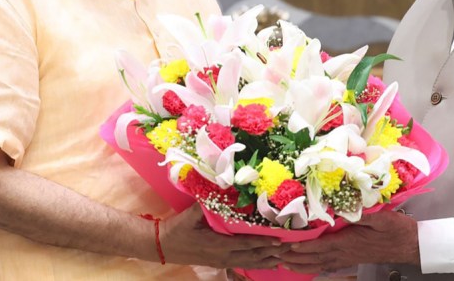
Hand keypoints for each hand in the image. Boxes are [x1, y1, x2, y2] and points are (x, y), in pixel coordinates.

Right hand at [161, 204, 289, 268]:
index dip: (263, 243)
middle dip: (272, 253)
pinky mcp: (220, 263)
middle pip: (252, 256)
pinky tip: (269, 264)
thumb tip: (229, 189)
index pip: (245, 244)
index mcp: (217, 244)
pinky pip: (242, 265)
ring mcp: (222, 262)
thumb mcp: (192, 214)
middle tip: (290, 248)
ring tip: (285, 258)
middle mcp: (222, 256)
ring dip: (267, 261)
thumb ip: (211, 203)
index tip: (279, 240)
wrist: (163, 245)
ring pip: (249, 263)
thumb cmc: (178, 228)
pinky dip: (257, 264)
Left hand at [280, 210, 418, 273]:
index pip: (320, 245)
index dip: (302, 246)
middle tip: (274, 254)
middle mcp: (344, 253)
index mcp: (348, 241)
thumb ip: (360, 212)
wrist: (410, 244)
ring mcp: (347, 258)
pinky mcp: (350, 259)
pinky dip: (312, 267)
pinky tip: (305, 267)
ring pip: (318, 264)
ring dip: (299, 265)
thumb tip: (342, 205)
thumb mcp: (380, 216)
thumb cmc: (395, 228)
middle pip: (314, 258)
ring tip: (282, 263)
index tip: (286, 245)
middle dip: (293, 257)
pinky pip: (327, 266)